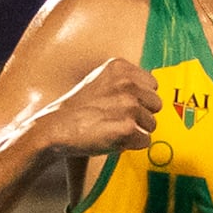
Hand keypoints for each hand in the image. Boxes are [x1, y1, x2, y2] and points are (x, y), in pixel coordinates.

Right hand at [30, 58, 158, 157]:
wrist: (56, 127)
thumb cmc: (78, 109)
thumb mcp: (100, 80)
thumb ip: (125, 82)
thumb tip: (150, 91)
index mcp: (121, 67)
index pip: (152, 84)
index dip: (140, 98)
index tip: (122, 104)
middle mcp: (127, 83)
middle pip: (156, 104)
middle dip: (142, 114)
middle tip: (118, 118)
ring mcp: (128, 106)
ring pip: (152, 124)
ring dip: (136, 130)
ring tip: (113, 128)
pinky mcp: (127, 129)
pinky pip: (145, 141)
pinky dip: (132, 144)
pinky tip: (113, 139)